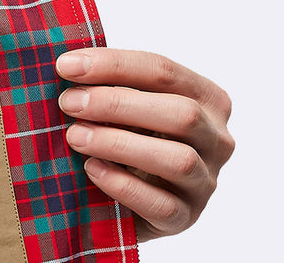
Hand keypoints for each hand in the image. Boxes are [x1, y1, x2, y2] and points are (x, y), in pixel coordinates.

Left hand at [56, 49, 233, 242]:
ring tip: (75, 137)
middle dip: (118, 104)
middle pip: (182, 113)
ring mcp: (205, 181)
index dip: (114, 65)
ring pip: (178, 159)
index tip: (67, 65)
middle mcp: (216, 139)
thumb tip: (68, 64)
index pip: (164, 71)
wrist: (128, 200)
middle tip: (69, 102)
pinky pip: (163, 204)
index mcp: (207, 98)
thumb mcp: (127, 107)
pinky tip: (92, 169)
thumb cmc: (128, 139)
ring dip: (120, 144)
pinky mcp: (186, 218)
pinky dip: (124, 186)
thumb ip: (110, 85)